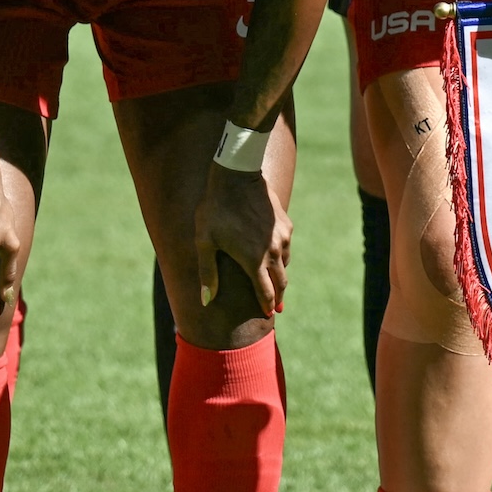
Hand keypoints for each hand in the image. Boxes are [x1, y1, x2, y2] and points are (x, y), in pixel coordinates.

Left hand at [191, 166, 291, 320]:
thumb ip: (207, 273)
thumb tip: (206, 301)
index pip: (265, 292)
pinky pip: (286, 246)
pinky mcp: (285, 224)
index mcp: (254, 261)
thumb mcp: (205, 242)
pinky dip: (281, 255)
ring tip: (274, 281)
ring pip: (285, 264)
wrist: (237, 176)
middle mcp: (273, 252)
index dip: (267, 306)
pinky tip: (273, 254)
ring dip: (279, 275)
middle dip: (278, 296)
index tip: (268, 315)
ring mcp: (282, 237)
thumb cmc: (216, 209)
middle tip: (276, 306)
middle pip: (281, 282)